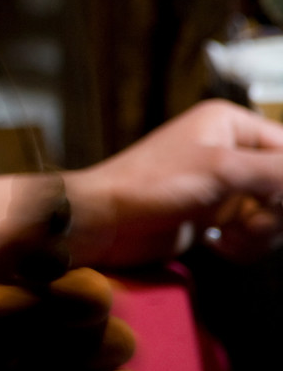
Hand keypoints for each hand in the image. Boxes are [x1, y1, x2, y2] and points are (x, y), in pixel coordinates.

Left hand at [67, 100, 282, 265]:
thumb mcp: (223, 170)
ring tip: (229, 235)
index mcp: (230, 125)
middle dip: (273, 212)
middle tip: (249, 222)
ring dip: (258, 234)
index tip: (275, 203)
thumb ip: (278, 171)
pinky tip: (217, 244)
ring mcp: (222, 186)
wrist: (106, 223)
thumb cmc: (152, 185)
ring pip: (273, 214)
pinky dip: (242, 245)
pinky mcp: (213, 217)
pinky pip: (252, 235)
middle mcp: (229, 151)